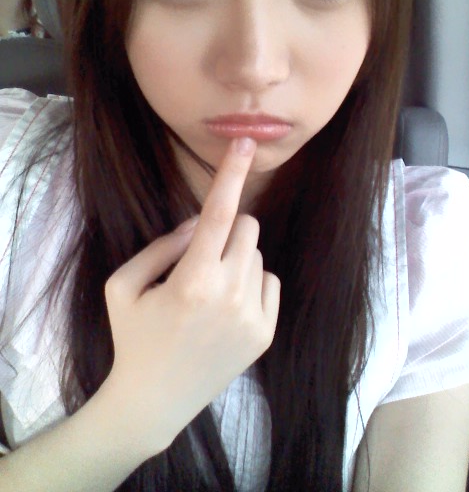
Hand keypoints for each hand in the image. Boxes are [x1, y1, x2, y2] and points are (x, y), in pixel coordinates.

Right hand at [101, 137, 280, 456]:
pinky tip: (227, 309)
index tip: (245, 142)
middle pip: (247, 227)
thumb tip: (200, 222)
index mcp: (191, 280)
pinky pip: (268, 282)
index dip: (231, 173)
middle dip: (226, 231)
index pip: (217, 213)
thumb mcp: (123, 285)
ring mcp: (252, 317)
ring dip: (236, 260)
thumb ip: (161, 245)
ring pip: (257, 255)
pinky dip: (250, 284)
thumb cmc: (132, 338)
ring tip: (209, 293)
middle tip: (201, 258)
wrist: (154, 402)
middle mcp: (229, 295)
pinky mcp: (265, 334)